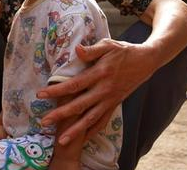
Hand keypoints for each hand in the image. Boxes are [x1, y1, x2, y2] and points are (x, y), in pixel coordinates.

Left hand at [37, 38, 152, 142]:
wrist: (145, 61)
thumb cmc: (123, 51)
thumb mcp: (108, 45)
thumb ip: (91, 50)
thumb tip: (76, 49)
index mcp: (100, 74)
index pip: (74, 85)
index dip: (57, 90)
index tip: (41, 94)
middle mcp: (104, 90)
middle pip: (79, 106)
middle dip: (61, 115)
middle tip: (44, 122)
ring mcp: (110, 100)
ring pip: (91, 119)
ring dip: (76, 130)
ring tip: (62, 140)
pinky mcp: (115, 104)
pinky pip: (103, 121)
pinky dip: (93, 131)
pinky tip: (83, 139)